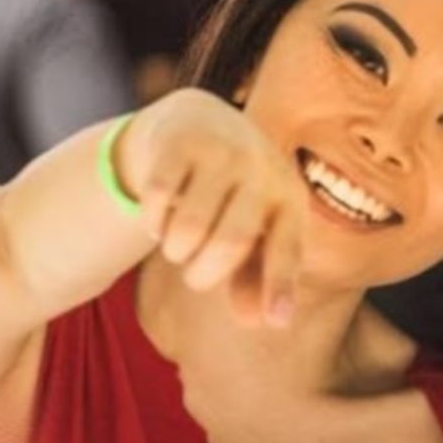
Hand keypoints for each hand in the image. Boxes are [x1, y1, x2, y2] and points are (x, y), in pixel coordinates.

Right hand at [119, 92, 306, 325]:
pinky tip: (159, 220)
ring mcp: (221, 151)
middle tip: (194, 279)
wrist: (201, 120)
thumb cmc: (235, 192)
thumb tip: (256, 322)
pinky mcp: (180, 142)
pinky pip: (157, 201)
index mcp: (288, 197)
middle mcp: (261, 169)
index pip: (287, 248)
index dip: (280, 285)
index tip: (276, 321)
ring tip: (178, 248)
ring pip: (189, 227)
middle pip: (230, 242)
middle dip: (203, 274)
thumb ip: (255, 277)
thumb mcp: (254, 229)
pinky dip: (153, 223)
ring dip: (175, 251)